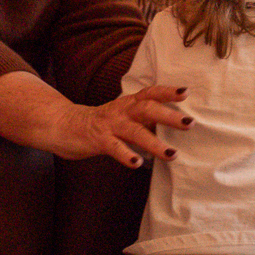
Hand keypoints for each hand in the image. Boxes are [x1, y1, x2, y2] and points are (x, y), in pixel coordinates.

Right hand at [53, 85, 192, 167]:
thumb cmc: (103, 122)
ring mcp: (110, 125)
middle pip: (147, 109)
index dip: (168, 91)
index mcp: (130, 103)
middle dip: (169, 116)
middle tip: (190, 123)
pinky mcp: (99, 140)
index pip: (150, 93)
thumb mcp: (126, 115)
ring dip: (155, 143)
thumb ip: (146, 119)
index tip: (186, 92)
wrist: (65, 125)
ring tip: (172, 154)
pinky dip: (126, 155)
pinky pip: (114, 147)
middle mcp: (122, 111)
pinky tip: (137, 163)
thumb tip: (175, 125)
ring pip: (135, 131)